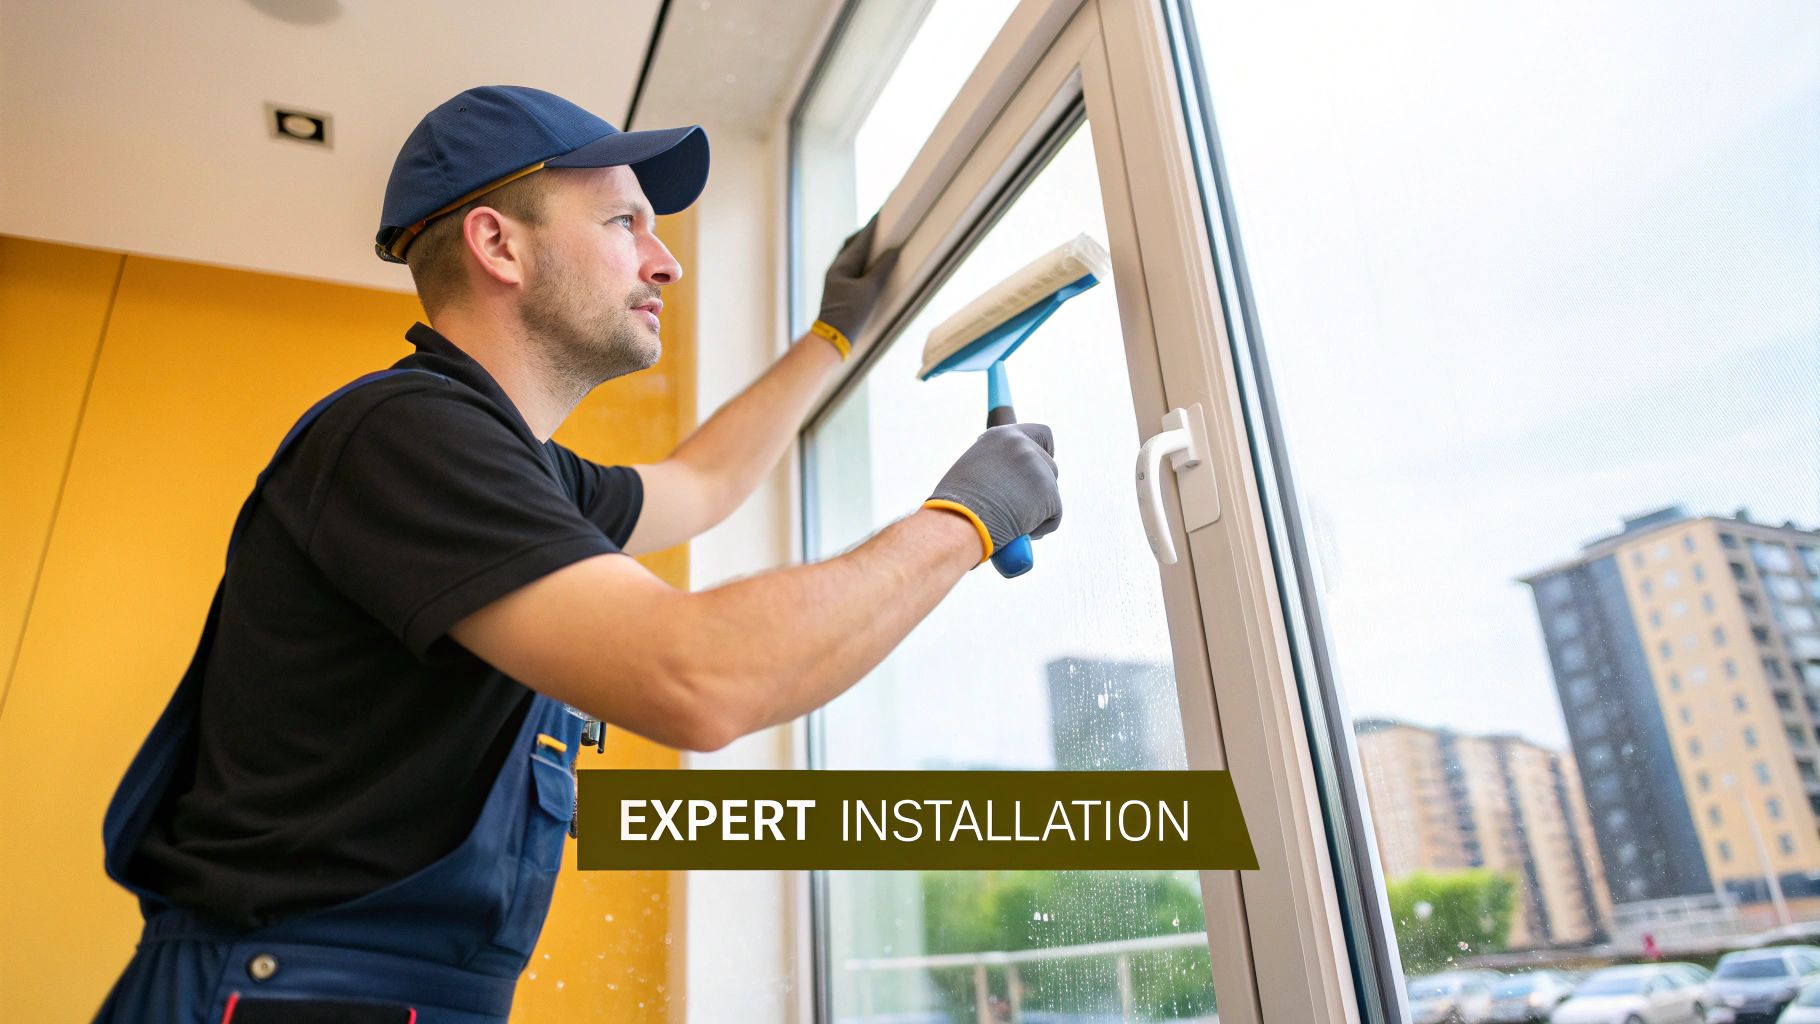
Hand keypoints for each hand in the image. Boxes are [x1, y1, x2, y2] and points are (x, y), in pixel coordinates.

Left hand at [813, 214, 900, 356]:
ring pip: (851, 255)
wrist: (832, 338)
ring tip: (879, 243)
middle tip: (883, 226)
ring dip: (864, 247)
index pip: (861, 239)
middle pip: (852, 243)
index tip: (884, 212)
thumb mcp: (870, 291)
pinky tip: (870, 265)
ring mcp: (836, 278)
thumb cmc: (850, 315)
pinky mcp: (839, 288)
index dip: (874, 225)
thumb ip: (881, 269)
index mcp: (842, 264)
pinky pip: (852, 266)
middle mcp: (836, 268)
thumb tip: (892, 251)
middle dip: (867, 233)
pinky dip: (862, 260)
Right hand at [924, 424, 1061, 562]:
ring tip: (1008, 521)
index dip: (1045, 452)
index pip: (1041, 434)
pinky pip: (1054, 516)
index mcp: (1001, 436)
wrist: (956, 524)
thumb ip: (998, 468)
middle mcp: (1022, 445)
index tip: (1039, 469)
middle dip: (1039, 490)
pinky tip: (1016, 530)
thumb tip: (1012, 484)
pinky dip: (1039, 528)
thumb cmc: (955, 507)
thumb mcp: (973, 472)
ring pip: (1051, 494)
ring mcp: (1037, 467)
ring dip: (1037, 511)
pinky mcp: (1049, 492)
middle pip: (1050, 468)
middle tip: (1018, 509)